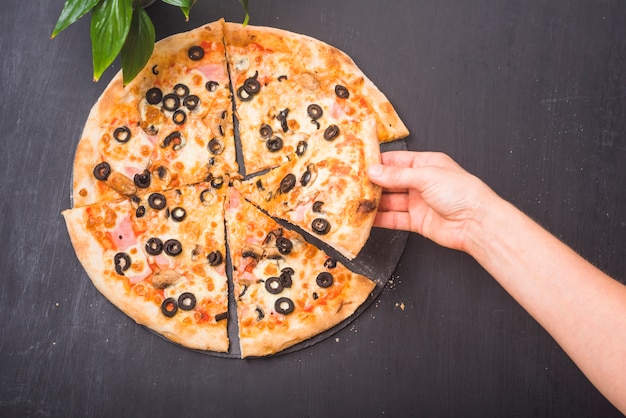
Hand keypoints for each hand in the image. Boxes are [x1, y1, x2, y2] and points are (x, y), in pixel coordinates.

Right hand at [367, 151, 498, 251]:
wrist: (477, 223)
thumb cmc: (462, 193)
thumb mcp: (426, 176)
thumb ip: (397, 175)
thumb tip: (375, 171)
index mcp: (426, 164)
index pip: (396, 161)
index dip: (378, 163)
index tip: (359, 164)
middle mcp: (421, 182)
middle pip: (391, 181)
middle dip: (373, 183)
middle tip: (352, 184)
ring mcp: (419, 202)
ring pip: (390, 201)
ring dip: (375, 202)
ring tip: (356, 201)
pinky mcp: (417, 221)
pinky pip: (394, 218)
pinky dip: (381, 219)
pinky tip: (369, 218)